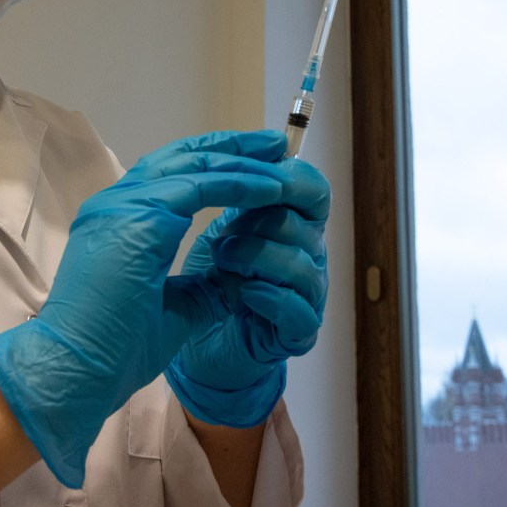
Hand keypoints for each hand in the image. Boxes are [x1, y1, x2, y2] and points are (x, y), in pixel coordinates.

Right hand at [0, 130, 306, 487]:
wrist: (75, 369)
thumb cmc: (114, 349)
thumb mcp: (174, 309)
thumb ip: (203, 287)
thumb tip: (241, 276)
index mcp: (120, 220)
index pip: (171, 176)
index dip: (215, 165)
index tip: (257, 168)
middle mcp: (117, 202)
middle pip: (182, 157)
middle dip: (232, 147)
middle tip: (275, 144)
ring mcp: (122, 204)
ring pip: (192, 165)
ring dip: (240, 160)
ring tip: (279, 155)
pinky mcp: (136, 214)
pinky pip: (198, 186)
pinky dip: (237, 184)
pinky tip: (268, 189)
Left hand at [166, 157, 329, 427]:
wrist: (196, 353)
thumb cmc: (197, 288)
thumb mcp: (203, 230)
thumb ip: (218, 195)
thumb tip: (219, 153)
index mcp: (288, 225)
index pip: (308, 187)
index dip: (286, 169)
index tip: (265, 153)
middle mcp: (305, 256)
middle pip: (311, 216)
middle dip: (266, 209)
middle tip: (229, 220)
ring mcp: (305, 297)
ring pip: (303, 260)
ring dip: (258, 253)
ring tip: (222, 259)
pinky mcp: (295, 335)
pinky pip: (298, 310)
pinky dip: (268, 295)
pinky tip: (240, 292)